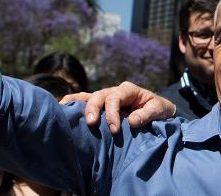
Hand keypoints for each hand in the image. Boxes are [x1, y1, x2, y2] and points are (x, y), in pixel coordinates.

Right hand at [59, 82, 174, 133]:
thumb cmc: (158, 108)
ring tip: (69, 114)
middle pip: (99, 96)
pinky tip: (62, 107)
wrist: (157, 110)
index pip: (115, 97)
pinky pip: (84, 101)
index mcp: (128, 90)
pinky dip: (73, 102)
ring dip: (80, 106)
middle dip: (94, 109)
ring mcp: (106, 97)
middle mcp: (114, 91)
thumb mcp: (159, 109)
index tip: (115, 129)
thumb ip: (147, 114)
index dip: (112, 112)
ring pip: (89, 97)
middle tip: (92, 124)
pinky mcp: (101, 106)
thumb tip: (131, 121)